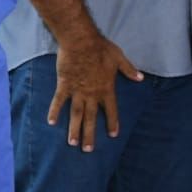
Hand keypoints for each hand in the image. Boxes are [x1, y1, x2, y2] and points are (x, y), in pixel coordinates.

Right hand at [49, 34, 143, 150]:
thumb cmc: (101, 48)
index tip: (112, 134)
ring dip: (74, 129)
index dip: (112, 122)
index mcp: (106, 89)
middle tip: (87, 150)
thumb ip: (129, 69)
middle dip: (89, 134)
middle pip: (91, 118)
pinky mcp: (64, 85)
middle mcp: (92, 94)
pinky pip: (59, 101)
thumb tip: (141, 78)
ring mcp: (77, 91)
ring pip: (76, 114)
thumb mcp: (119, 58)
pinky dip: (54, 111)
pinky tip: (51, 122)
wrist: (80, 41)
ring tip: (72, 143)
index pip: (111, 110)